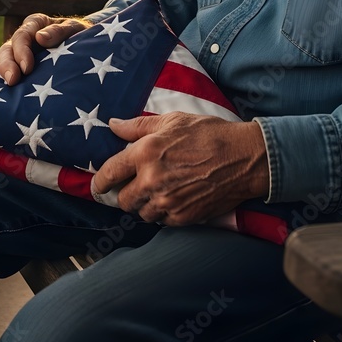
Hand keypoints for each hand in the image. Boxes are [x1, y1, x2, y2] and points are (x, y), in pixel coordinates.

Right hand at [0, 14, 92, 85]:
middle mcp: (24, 38)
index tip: (27, 68)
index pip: (22, 35)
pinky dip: (0, 85)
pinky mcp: (20, 69)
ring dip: (2, 76)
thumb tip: (40, 37)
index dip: (22, 51)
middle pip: (7, 49)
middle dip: (8, 65)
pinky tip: (0, 98)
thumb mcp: (74, 28)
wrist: (87, 49)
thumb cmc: (80, 35)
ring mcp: (20, 54)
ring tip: (3, 91)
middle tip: (13, 81)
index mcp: (35, 24)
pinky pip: (6, 76)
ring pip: (2, 62)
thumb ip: (59, 31)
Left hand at [93, 112, 268, 226]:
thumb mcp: (173, 121)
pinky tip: (175, 197)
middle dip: (126, 193)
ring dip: (145, 204)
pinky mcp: (183, 217)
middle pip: (123, 200)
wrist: (243, 158)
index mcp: (146, 152)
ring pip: (141, 213)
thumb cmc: (209, 134)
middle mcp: (152, 180)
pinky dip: (164, 212)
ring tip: (159, 190)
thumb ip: (138, 126)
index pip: (109, 172)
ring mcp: (168, 202)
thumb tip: (113, 125)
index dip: (100, 181)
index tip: (98, 185)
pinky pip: (162, 220)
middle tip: (136, 185)